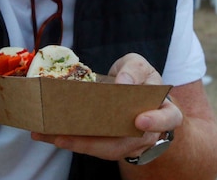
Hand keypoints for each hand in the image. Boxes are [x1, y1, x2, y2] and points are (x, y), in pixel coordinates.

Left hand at [30, 53, 181, 161]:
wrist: (132, 96)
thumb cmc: (138, 80)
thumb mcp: (138, 66)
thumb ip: (134, 70)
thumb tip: (123, 83)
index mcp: (165, 112)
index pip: (168, 119)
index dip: (155, 121)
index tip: (139, 120)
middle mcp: (149, 134)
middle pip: (126, 143)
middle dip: (94, 141)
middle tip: (65, 135)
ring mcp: (129, 145)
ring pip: (105, 150)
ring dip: (74, 143)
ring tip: (47, 133)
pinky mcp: (109, 147)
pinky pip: (91, 147)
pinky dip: (69, 141)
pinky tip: (47, 133)